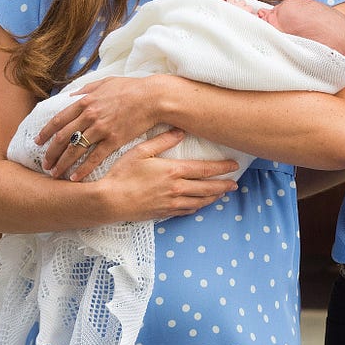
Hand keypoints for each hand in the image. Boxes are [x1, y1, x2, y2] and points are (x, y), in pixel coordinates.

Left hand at [38, 75, 164, 178]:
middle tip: (44, 163)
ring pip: (75, 150)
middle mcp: (89, 116)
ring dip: (62, 164)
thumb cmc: (131, 88)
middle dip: (51, 153)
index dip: (45, 132)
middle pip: (62, 138)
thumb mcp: (105, 82)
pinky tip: (75, 178)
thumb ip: (86, 89)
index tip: (38, 142)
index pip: (58, 120)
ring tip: (55, 174)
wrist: (153, 98)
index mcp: (85, 102)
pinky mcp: (114, 140)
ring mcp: (101, 129)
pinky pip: (94, 158)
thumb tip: (72, 96)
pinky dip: (83, 169)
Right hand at [100, 128, 238, 219]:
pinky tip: (200, 205)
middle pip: (207, 188)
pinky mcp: (163, 213)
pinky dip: (197, 207)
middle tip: (235, 184)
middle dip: (223, 185)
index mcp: (173, 171)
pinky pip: (186, 211)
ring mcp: (171, 203)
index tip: (234, 166)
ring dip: (213, 197)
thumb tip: (180, 131)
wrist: (109, 201)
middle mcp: (176, 188)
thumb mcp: (140, 151)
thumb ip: (162, 141)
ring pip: (199, 201)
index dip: (221, 168)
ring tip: (222, 194)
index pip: (204, 169)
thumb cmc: (122, 174)